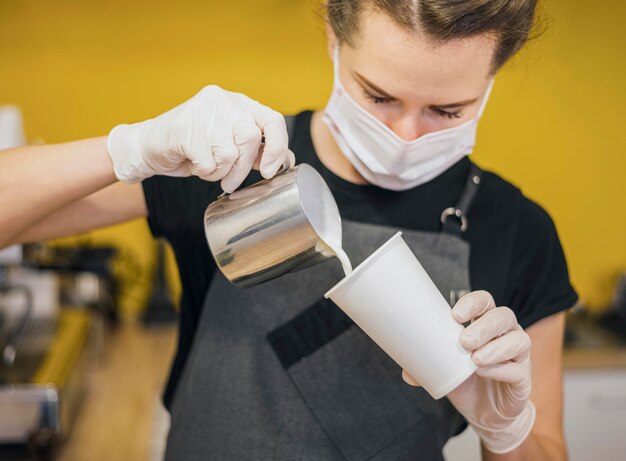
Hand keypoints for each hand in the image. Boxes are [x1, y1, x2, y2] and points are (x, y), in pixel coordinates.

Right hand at [106, 85, 294, 191]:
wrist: (148, 147)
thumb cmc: (193, 149)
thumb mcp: (230, 147)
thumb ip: (257, 150)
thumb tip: (288, 161)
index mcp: (240, 104)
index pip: (272, 120)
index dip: (278, 146)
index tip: (271, 170)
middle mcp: (224, 100)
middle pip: (251, 138)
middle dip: (243, 168)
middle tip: (229, 182)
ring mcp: (203, 110)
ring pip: (229, 153)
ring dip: (219, 171)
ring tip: (206, 166)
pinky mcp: (185, 126)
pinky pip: (208, 161)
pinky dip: (203, 171)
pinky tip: (193, 163)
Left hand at [402, 291, 535, 453]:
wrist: (485, 412)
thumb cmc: (466, 380)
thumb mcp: (444, 369)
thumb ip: (426, 367)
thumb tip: (406, 373)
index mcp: (485, 322)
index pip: (485, 301)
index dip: (473, 303)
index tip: (455, 314)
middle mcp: (505, 333)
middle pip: (503, 317)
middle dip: (484, 326)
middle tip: (464, 341)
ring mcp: (518, 354)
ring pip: (518, 340)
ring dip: (495, 348)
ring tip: (474, 359)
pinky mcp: (523, 377)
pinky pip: (518, 369)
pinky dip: (501, 369)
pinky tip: (485, 372)